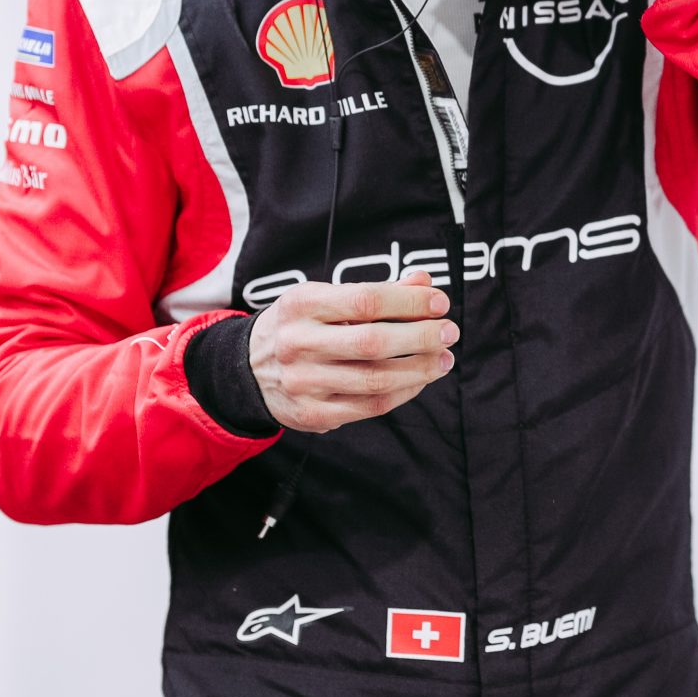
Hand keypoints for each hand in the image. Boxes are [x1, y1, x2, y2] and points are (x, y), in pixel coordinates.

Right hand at [248, 270, 457, 433]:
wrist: (247, 368)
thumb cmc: (301, 325)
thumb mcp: (327, 298)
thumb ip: (377, 291)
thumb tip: (425, 283)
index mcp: (302, 304)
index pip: (366, 300)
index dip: (410, 301)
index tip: (440, 302)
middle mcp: (298, 344)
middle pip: (373, 342)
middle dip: (421, 337)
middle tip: (450, 332)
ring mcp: (302, 383)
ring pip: (375, 380)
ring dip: (420, 369)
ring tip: (444, 359)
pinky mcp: (311, 414)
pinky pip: (369, 407)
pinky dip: (403, 392)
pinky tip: (420, 379)